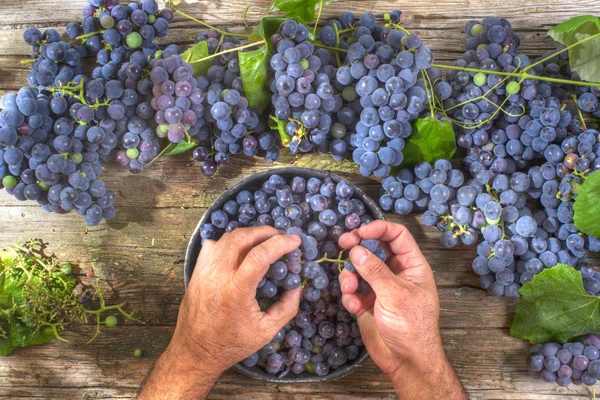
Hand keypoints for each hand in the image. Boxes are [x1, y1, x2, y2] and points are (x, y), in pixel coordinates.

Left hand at [139, 226, 301, 399]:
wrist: (194, 352)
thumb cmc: (231, 344)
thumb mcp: (266, 331)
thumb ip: (286, 308)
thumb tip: (297, 286)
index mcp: (236, 290)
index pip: (260, 255)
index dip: (280, 243)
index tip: (295, 241)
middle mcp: (217, 275)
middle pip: (242, 238)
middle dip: (265, 232)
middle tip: (281, 236)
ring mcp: (204, 271)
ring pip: (226, 238)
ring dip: (248, 234)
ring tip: (264, 240)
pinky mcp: (196, 271)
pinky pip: (213, 246)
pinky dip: (229, 242)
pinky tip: (240, 250)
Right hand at [338, 221, 464, 399]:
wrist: (406, 361)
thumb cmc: (412, 326)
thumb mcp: (395, 294)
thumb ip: (374, 270)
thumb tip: (356, 249)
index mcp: (412, 265)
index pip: (397, 235)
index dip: (379, 228)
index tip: (360, 232)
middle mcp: (396, 272)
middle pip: (374, 248)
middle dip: (358, 246)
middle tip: (343, 243)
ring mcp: (380, 286)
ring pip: (359, 267)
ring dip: (351, 276)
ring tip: (350, 289)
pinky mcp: (367, 301)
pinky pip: (353, 288)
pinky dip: (350, 295)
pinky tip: (354, 307)